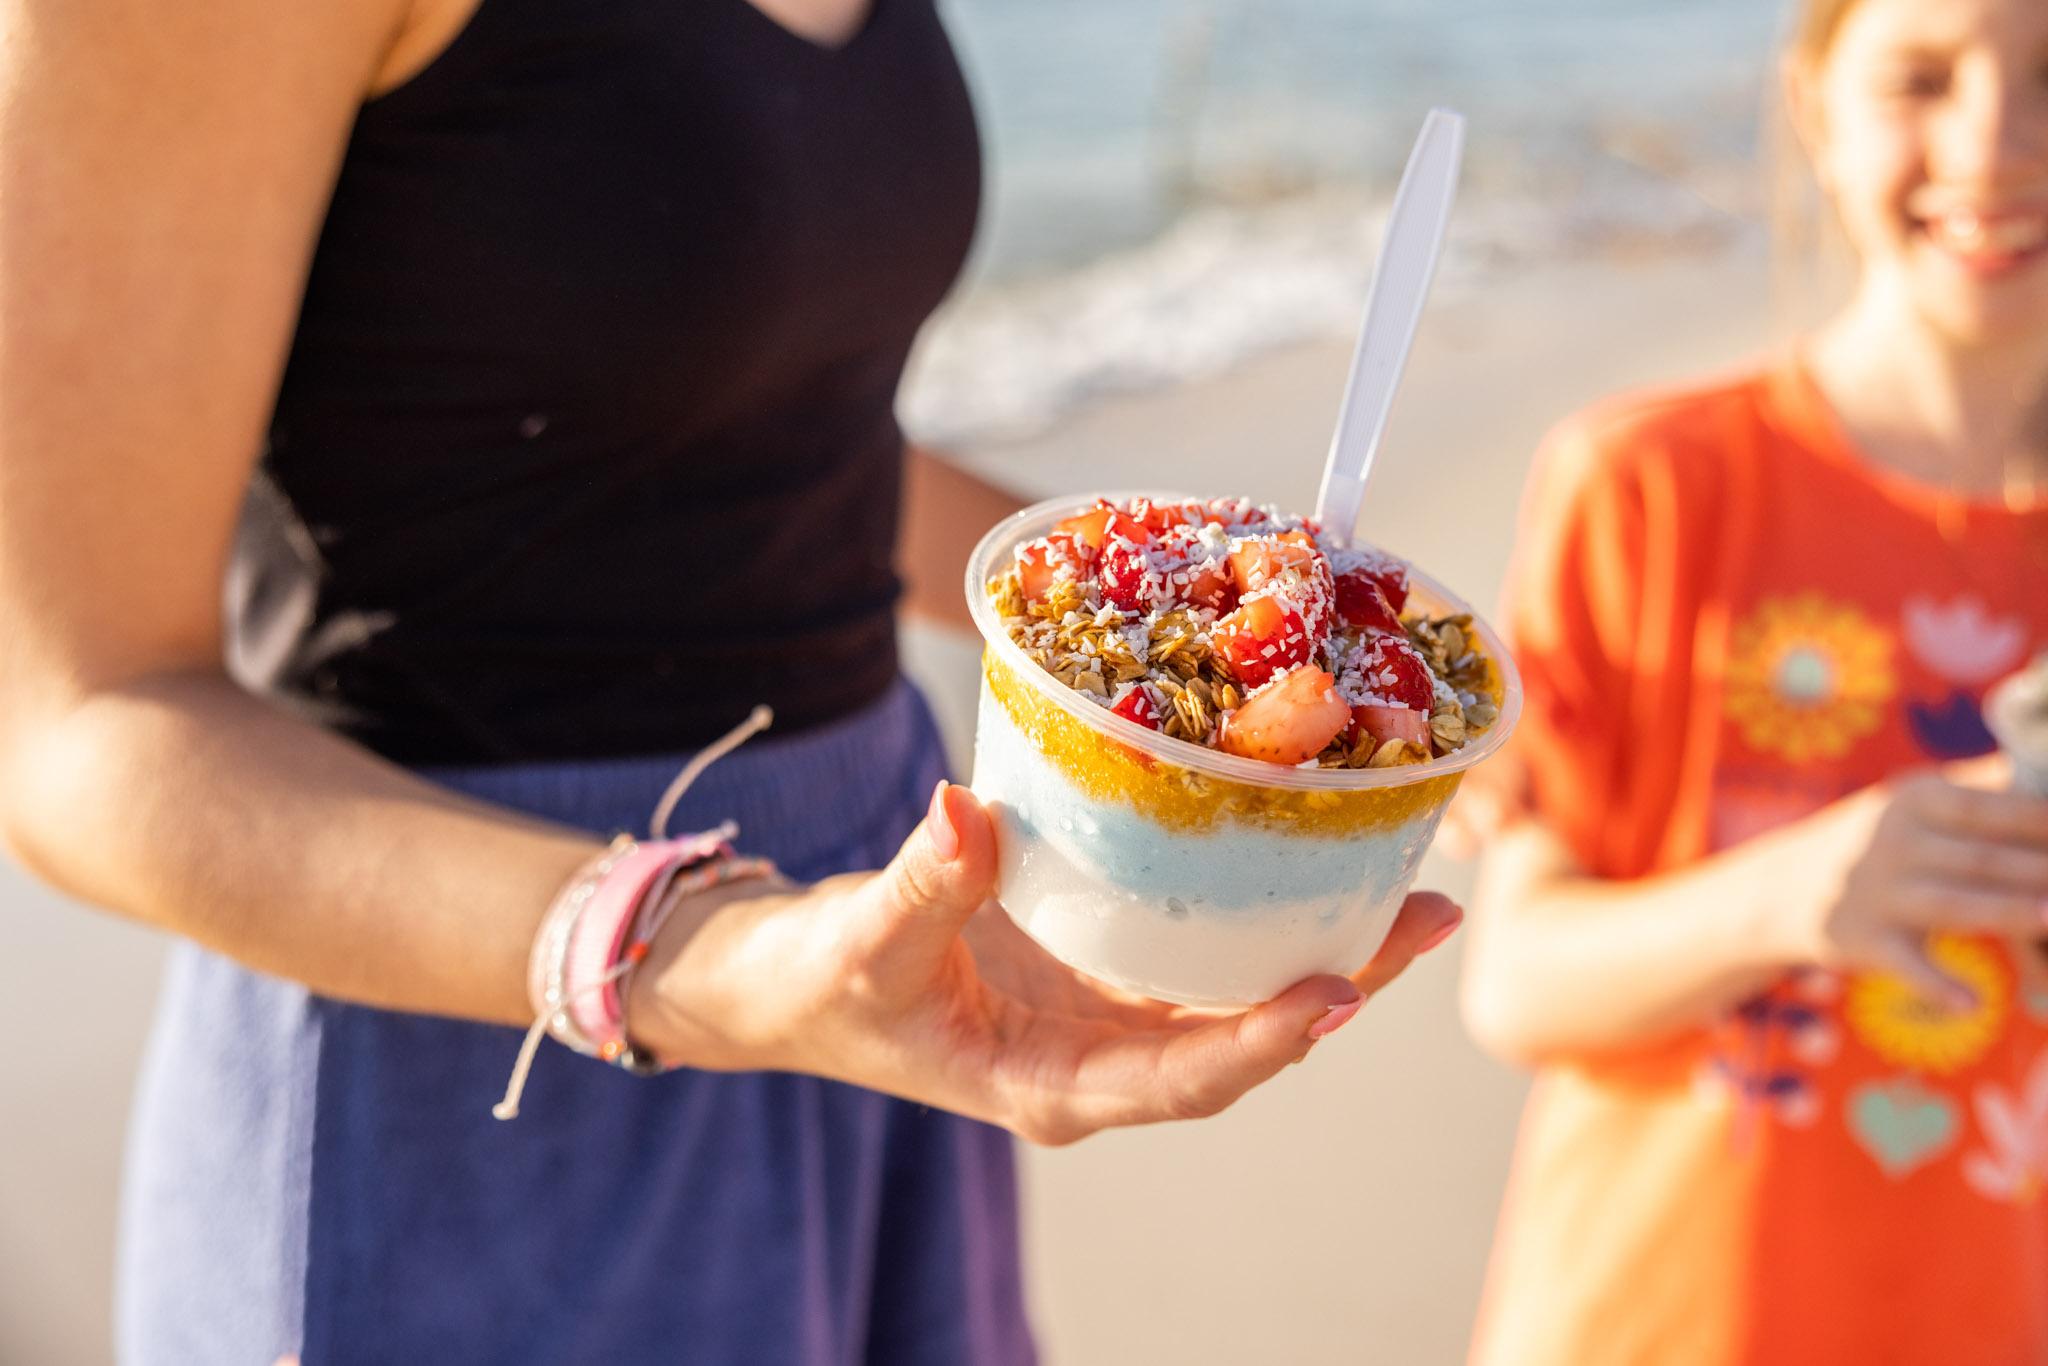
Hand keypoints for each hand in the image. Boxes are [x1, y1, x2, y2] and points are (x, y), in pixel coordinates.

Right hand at [630, 781, 1461, 1144]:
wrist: (791, 980)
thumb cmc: (820, 984)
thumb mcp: (862, 941)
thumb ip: (921, 886)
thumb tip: (967, 812)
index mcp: (1052, 1087)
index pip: (1179, 1082)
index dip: (1259, 1047)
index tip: (1331, 998)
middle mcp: (1102, 1057)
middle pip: (1244, 1036)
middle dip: (1339, 986)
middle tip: (1426, 915)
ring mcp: (1110, 1013)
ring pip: (1238, 988)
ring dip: (1327, 943)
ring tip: (1415, 885)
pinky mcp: (1105, 962)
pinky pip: (1202, 940)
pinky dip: (1261, 900)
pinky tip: (1316, 850)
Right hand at [1786, 758, 2047, 1003]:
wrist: (1785, 888)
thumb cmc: (1880, 842)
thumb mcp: (1917, 801)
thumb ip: (1983, 787)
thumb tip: (2047, 770)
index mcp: (1915, 799)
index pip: (1994, 809)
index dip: (2044, 824)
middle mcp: (1893, 840)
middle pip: (1983, 858)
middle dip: (2039, 872)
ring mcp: (1876, 891)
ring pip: (1953, 903)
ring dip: (2007, 912)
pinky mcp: (1862, 939)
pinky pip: (1906, 964)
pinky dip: (1937, 984)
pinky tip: (1972, 1003)